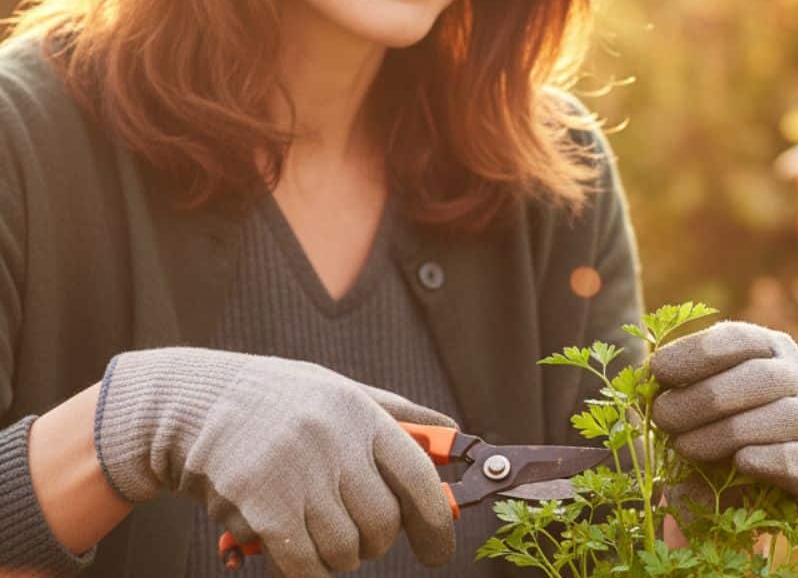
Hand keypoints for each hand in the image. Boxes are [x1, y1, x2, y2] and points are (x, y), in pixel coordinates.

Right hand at [94, 347, 457, 575]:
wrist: (190, 403)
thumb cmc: (274, 400)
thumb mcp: (341, 390)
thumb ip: (399, 416)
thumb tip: (455, 436)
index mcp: (359, 413)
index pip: (418, 478)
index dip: (436, 522)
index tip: (438, 551)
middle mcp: (334, 442)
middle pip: (382, 523)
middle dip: (374, 542)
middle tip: (356, 537)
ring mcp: (297, 475)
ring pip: (344, 551)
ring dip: (335, 556)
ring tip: (313, 531)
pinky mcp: (262, 507)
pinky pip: (305, 564)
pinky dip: (307, 569)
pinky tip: (293, 552)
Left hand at [651, 321, 797, 515]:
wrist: (737, 498)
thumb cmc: (709, 436)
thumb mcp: (691, 403)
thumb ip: (677, 385)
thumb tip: (652, 373)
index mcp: (768, 348)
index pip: (736, 340)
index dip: (694, 354)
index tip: (656, 372)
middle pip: (758, 377)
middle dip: (701, 399)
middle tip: (662, 419)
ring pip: (781, 415)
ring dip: (723, 433)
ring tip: (685, 447)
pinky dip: (766, 460)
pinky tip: (738, 463)